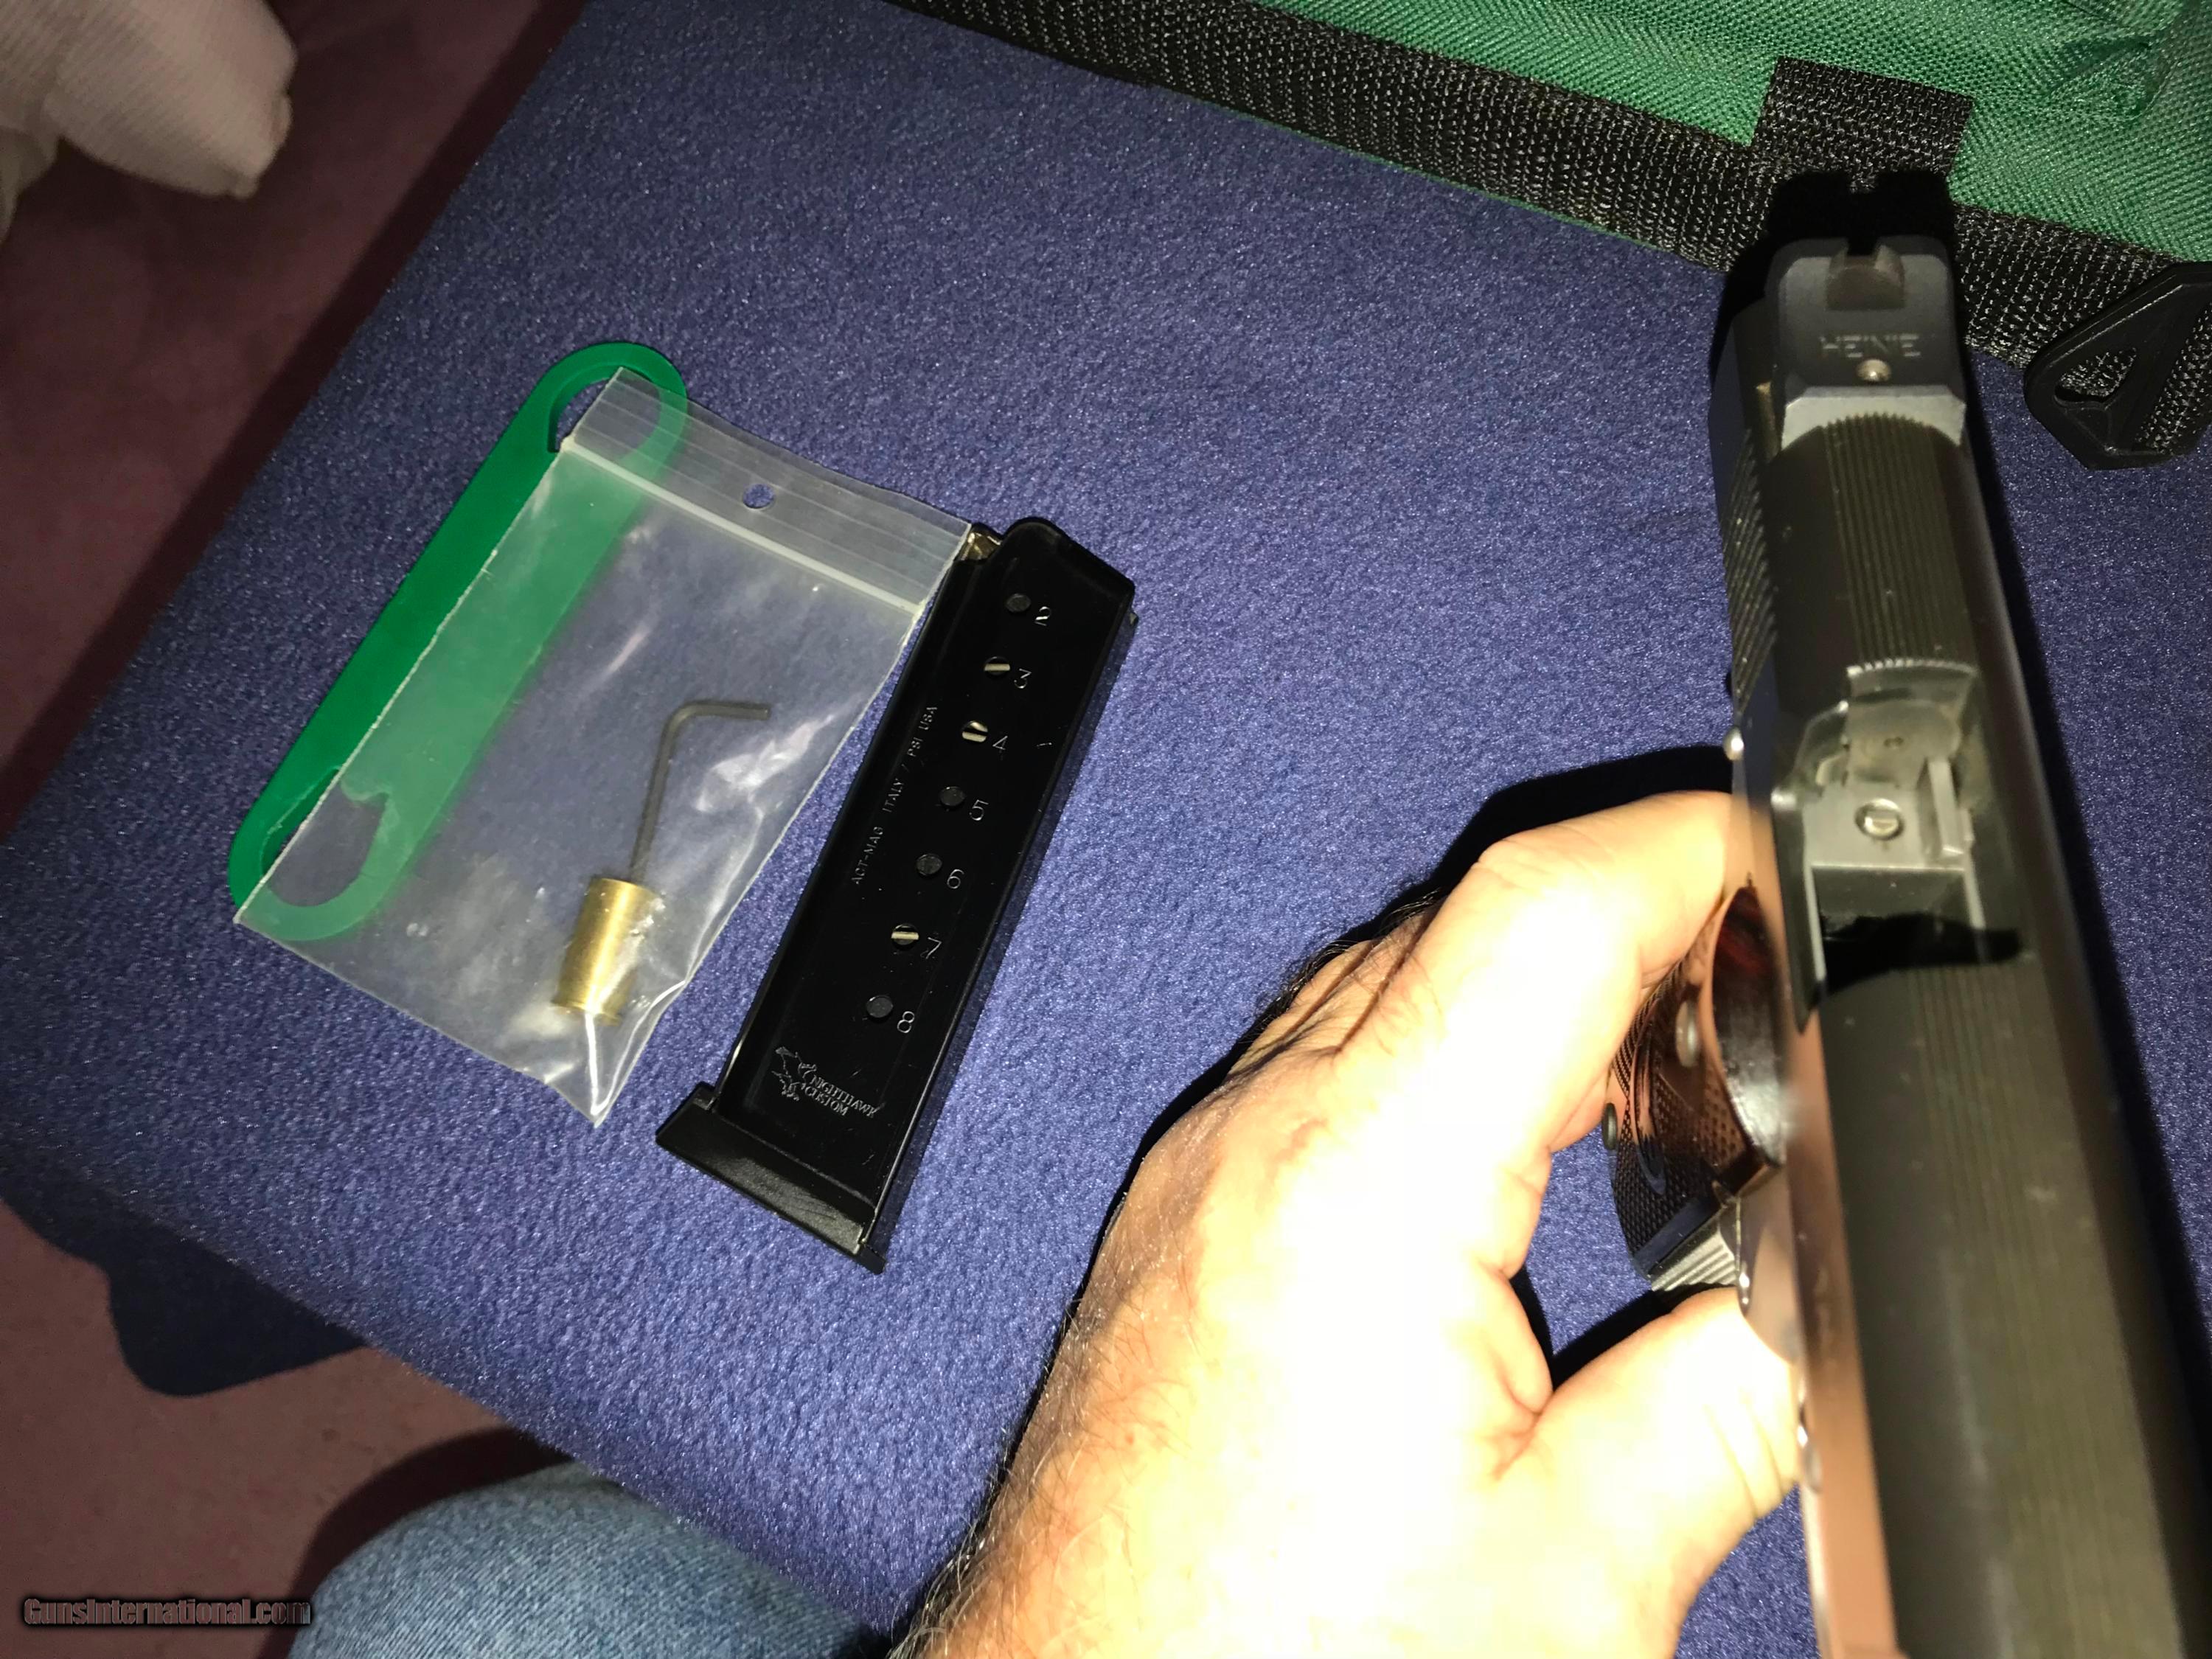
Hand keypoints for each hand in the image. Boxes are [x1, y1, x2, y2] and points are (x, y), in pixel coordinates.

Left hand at [913, 792, 1797, 1658]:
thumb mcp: (1575, 1575)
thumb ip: (1726, 1406)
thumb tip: (1816, 1296)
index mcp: (1362, 1186)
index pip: (1542, 910)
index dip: (1686, 852)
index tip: (1778, 863)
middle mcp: (1256, 1135)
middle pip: (1465, 917)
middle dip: (1631, 916)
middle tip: (1758, 1000)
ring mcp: (1202, 1164)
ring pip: (1388, 975)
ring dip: (1534, 990)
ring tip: (1667, 1083)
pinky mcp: (1183, 1214)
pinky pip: (1323, 1060)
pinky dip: (1445, 1056)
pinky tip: (1518, 1152)